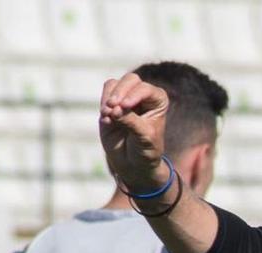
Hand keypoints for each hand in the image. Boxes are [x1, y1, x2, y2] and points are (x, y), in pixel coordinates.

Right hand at [99, 73, 169, 189]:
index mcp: (158, 100)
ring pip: (114, 84)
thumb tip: (113, 110)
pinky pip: (105, 94)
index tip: (124, 106)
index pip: (145, 89)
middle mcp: (142, 95)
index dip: (134, 95)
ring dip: (109, 98)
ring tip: (108, 116)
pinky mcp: (111, 104)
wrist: (134, 163)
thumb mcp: (143, 137)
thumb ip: (131, 121)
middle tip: (112, 108)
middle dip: (120, 92)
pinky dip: (103, 104)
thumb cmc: (146, 150)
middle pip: (130, 80)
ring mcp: (126, 98)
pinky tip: (106, 119)